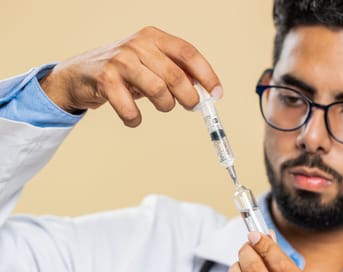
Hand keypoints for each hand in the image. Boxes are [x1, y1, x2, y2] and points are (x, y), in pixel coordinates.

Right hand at [39, 26, 220, 126]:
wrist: (81, 73)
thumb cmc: (125, 71)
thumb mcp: (152, 63)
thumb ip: (177, 72)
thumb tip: (206, 90)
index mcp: (154, 37)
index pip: (188, 53)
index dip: (207, 75)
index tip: (216, 93)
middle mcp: (138, 44)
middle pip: (175, 75)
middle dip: (189, 97)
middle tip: (190, 106)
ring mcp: (120, 61)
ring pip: (158, 90)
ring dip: (165, 106)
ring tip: (162, 106)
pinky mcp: (105, 80)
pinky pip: (131, 109)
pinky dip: (135, 119)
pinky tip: (134, 117)